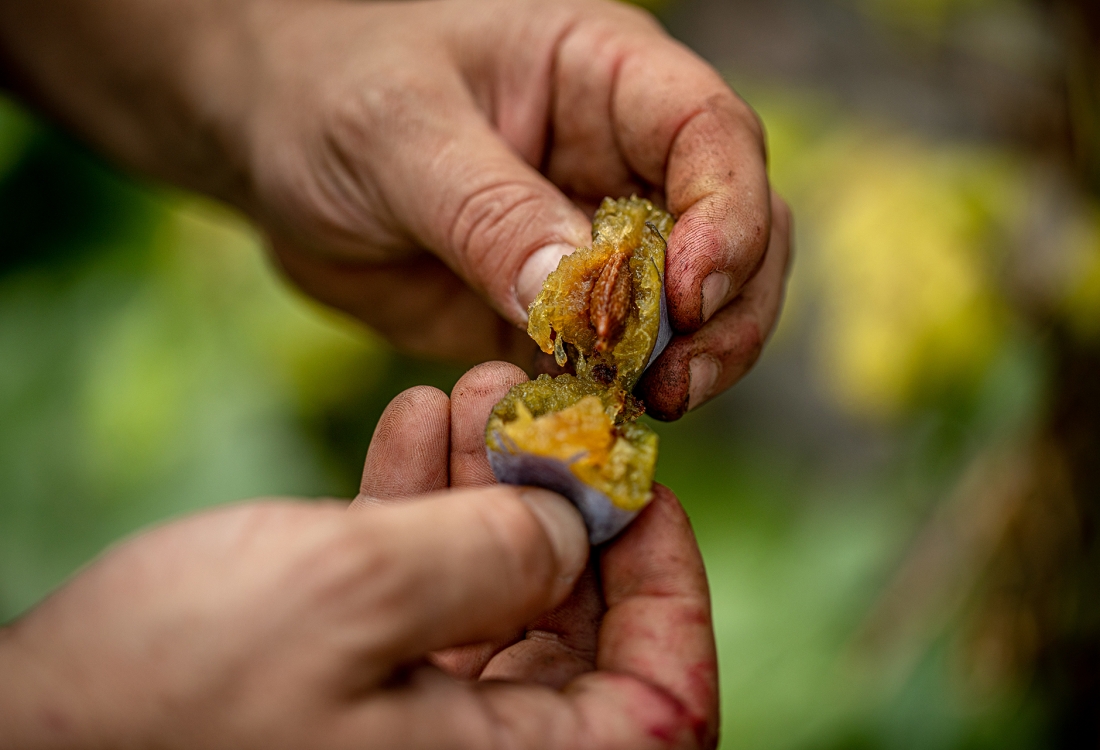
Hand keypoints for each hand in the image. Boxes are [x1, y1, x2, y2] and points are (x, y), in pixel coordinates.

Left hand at [0, 0, 790, 416]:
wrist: (271, 139)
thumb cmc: (330, 89)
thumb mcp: (398, 132)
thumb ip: (489, 212)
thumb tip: (576, 301)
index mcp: (607, 77)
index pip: (715, 137)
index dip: (729, 216)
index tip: (689, 297)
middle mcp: (622, 158)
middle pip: (739, 233)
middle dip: (726, 315)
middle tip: (673, 386)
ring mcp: (595, 242)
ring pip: (690, 312)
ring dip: (681, 368)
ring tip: (632, 414)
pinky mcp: (553, 314)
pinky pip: (610, 364)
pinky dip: (609, 402)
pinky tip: (579, 430)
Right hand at [0, 362, 717, 748]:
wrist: (19, 746)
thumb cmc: (166, 704)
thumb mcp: (350, 597)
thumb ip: (494, 554)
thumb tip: (577, 525)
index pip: (662, 704)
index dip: (669, 584)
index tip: (637, 481)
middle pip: (579, 639)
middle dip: (560, 506)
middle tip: (537, 405)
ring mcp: (408, 742)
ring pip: (497, 608)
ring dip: (487, 493)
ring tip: (470, 394)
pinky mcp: (347, 704)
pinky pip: (420, 609)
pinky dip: (421, 519)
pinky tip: (409, 430)